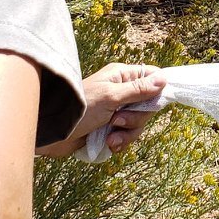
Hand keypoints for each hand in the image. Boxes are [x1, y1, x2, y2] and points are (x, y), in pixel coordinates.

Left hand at [39, 62, 165, 159]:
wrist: (55, 132)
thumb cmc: (80, 109)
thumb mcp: (111, 97)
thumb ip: (138, 90)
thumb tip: (163, 79)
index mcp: (121, 76)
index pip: (152, 77)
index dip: (158, 90)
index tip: (154, 104)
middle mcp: (121, 90)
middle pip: (148, 105)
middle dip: (136, 118)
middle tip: (118, 120)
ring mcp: (116, 109)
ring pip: (138, 123)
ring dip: (127, 133)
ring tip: (110, 136)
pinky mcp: (111, 127)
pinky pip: (127, 135)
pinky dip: (120, 141)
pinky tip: (109, 143)